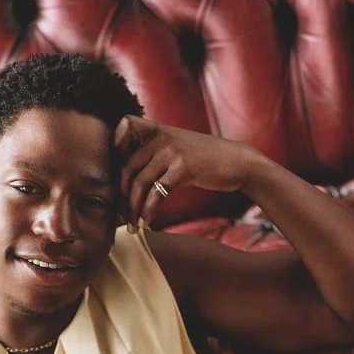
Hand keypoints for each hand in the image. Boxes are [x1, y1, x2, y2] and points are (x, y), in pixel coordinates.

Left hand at [113, 114, 255, 232]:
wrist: (238, 163)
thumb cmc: (205, 161)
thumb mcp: (179, 148)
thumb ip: (156, 154)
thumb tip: (129, 179)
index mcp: (158, 129)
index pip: (126, 125)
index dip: (115, 144)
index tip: (117, 171)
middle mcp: (162, 136)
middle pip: (127, 167)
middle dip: (121, 197)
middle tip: (121, 218)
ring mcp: (173, 151)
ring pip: (140, 183)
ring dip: (133, 210)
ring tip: (132, 228)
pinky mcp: (184, 168)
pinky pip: (157, 194)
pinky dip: (148, 212)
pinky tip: (146, 224)